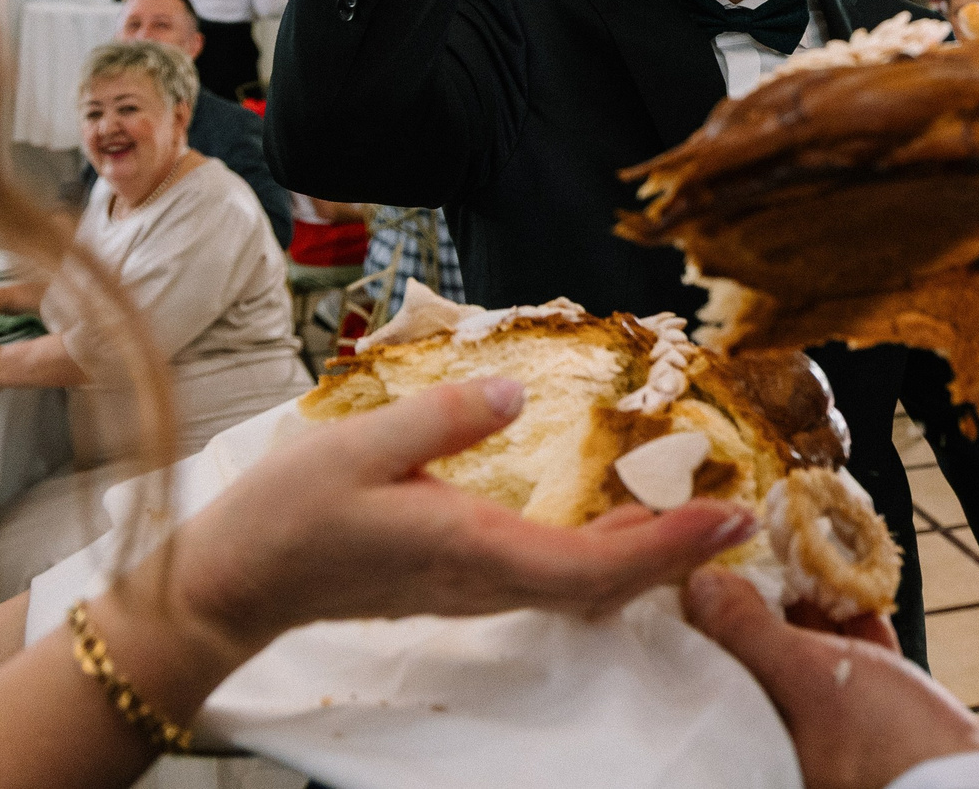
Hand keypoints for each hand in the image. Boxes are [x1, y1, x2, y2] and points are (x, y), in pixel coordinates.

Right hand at [167, 380, 754, 656]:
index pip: (595, 563)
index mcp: (472, 550)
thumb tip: (518, 392)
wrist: (234, 582)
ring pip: (584, 582)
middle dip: (680, 551)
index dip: (670, 545)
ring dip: (647, 551)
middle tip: (744, 511)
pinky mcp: (463, 578)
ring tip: (700, 508)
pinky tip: (620, 515)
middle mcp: (486, 579)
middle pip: (607, 581)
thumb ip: (443, 419)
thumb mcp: (358, 444)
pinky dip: (604, 550)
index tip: (730, 517)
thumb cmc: (287, 515)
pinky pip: (554, 573)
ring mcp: (476, 586)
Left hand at [684, 565, 978, 788]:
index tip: (725, 562)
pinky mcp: (888, 726)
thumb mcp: (809, 677)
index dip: (723, 613)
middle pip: (770, 659)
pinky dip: (863, 630)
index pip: (721, 670)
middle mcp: (794, 744)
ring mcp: (843, 736)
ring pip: (820, 659)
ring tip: (819, 556)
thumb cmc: (887, 747)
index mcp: (760, 745)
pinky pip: (865, 668)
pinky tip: (863, 592)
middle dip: (773, 601)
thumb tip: (699, 586)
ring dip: (821, 607)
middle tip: (772, 547)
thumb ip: (750, 633)